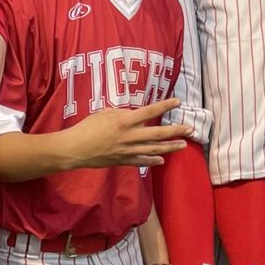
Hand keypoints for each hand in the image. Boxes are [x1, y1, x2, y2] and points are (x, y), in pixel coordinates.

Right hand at [66, 98, 189, 167]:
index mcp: (125, 121)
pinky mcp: (123, 161)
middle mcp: (130, 136)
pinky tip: (162, 160)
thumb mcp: (105, 113)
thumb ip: (122, 113)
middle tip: (190, 129)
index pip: (150, 111)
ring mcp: (128, 150)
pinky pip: (141, 161)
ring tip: (183, 145)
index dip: (165, 106)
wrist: (75, 149)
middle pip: (158, 134)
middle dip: (176, 131)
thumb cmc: (87, 127)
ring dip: (170, 147)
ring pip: (154, 149)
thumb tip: (134, 115)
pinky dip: (153, 161)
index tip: (178, 102)